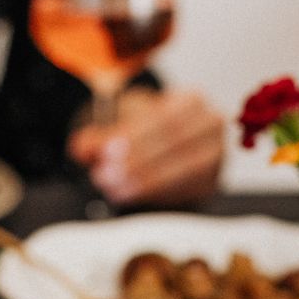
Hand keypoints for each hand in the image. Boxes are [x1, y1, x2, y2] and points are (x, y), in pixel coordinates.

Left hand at [67, 88, 224, 207]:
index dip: (134, 137)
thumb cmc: (141, 131)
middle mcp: (211, 125)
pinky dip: (157, 195)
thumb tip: (81, 149)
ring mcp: (217, 155)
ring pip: (184, 170)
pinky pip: (187, 190)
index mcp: (191, 100)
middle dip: (137, 162)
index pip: (163, 118)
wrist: (162, 146)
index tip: (106, 152)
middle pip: (175, 143)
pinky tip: (131, 197)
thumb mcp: (117, 127)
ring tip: (113, 189)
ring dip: (146, 182)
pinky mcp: (211, 183)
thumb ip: (99, 137)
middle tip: (104, 177)